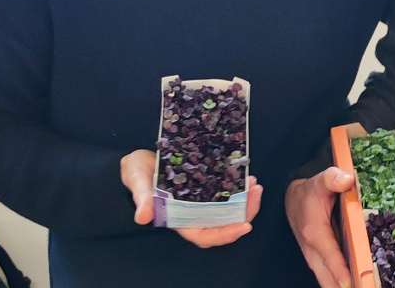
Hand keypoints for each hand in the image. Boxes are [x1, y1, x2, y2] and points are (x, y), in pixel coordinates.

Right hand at [120, 148, 262, 247]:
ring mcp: (202, 200)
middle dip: (244, 212)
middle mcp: (194, 212)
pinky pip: (227, 191)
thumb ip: (142, 199)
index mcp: (180, 219)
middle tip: (257, 192)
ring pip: (229, 208)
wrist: (139, 159)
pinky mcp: (207, 185)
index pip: (206, 235)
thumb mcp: (138, 183)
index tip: (245, 226)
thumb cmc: (137, 174)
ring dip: (245, 200)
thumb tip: (142, 217)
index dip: (226, 234)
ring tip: (256, 184)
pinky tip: (247, 176)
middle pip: (224, 222)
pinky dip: (239, 187)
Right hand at [286, 167, 354, 287]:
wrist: (292, 198)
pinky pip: (327, 275)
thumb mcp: (320, 180)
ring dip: (338, 286)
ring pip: (326, 278)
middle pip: (327, 274)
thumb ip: (333, 178)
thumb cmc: (310, 191)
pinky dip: (337, 283)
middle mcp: (312, 248)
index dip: (339, 269)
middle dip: (341, 285)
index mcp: (314, 231)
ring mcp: (313, 256)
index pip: (328, 254)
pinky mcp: (317, 259)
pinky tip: (351, 286)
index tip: (349, 282)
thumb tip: (346, 180)